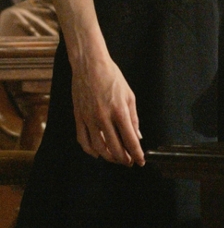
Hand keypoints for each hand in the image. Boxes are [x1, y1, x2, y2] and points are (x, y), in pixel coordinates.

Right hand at [71, 51, 143, 166]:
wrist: (89, 65)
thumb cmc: (111, 76)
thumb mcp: (128, 94)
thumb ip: (133, 117)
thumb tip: (137, 136)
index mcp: (119, 110)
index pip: (130, 139)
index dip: (136, 153)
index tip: (140, 161)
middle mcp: (103, 117)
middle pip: (114, 147)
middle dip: (123, 159)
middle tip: (129, 162)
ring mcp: (89, 118)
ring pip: (98, 148)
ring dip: (108, 157)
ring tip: (116, 159)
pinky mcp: (78, 117)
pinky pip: (83, 140)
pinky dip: (90, 151)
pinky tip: (97, 153)